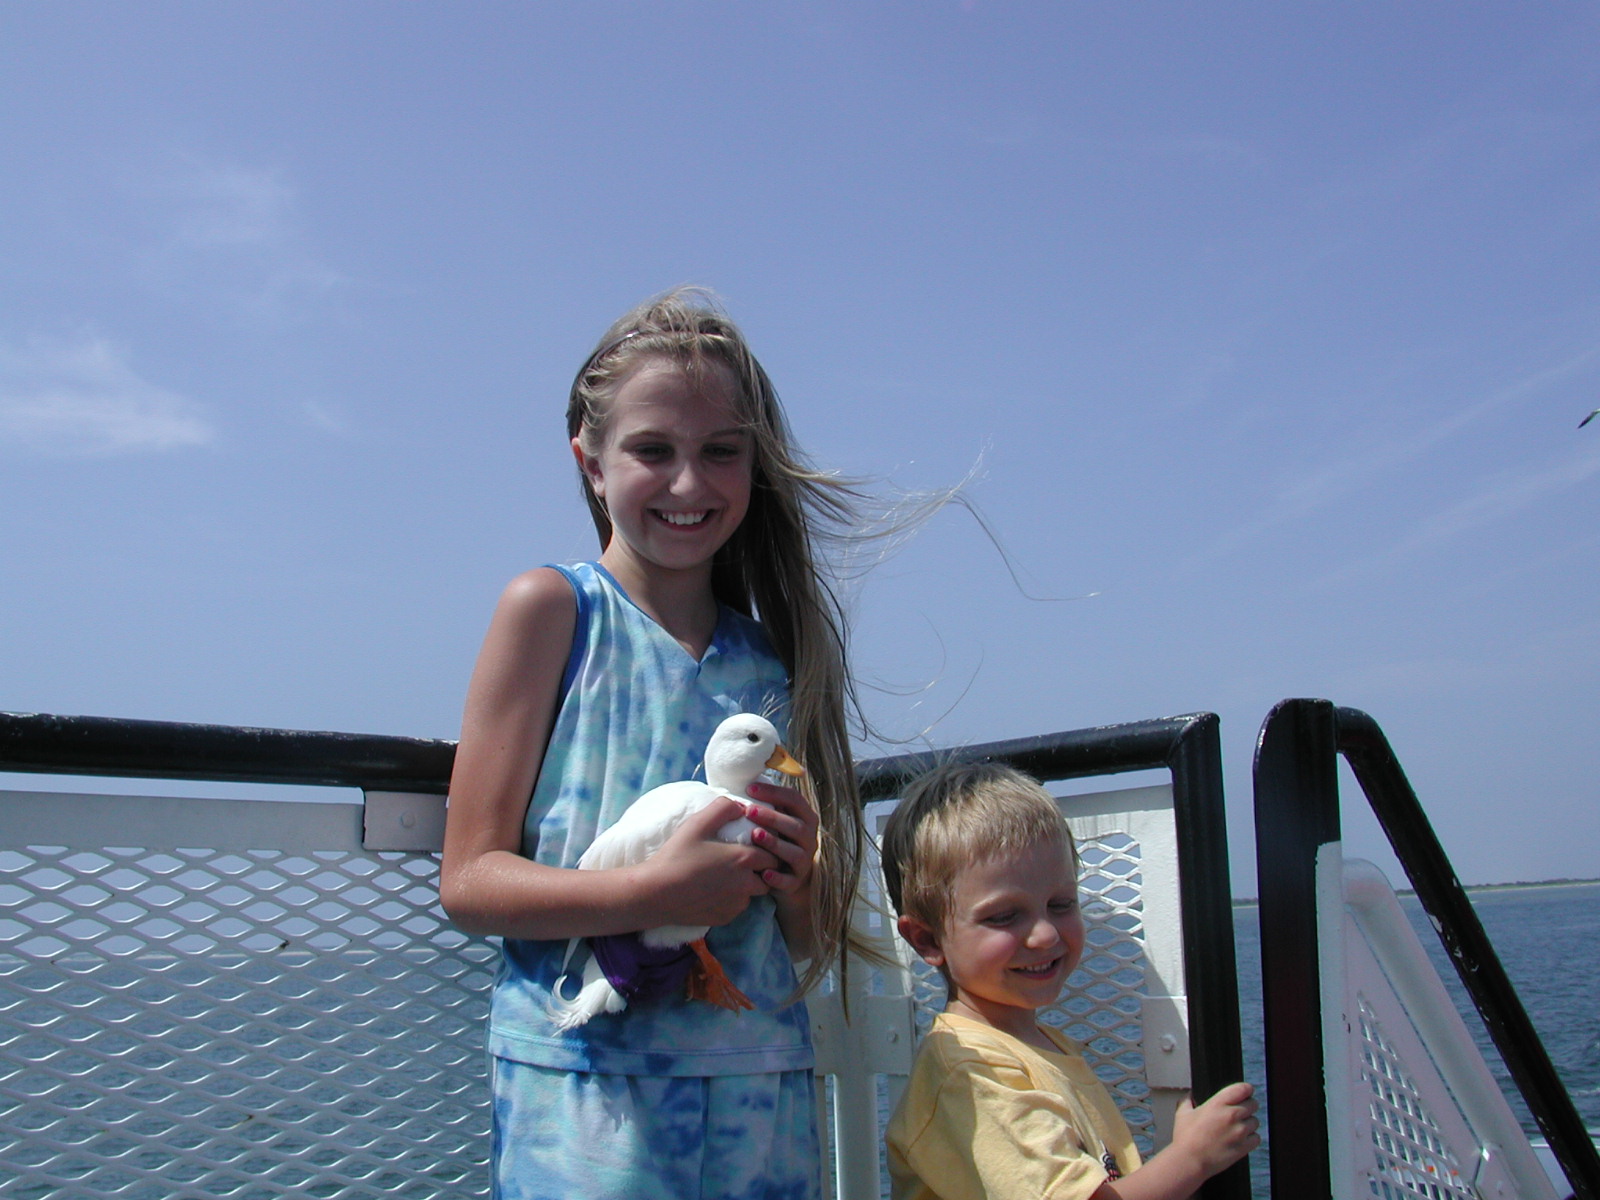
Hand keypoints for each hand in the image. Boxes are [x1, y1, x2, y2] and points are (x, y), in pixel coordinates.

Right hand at [638, 796, 780, 928]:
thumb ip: (723, 808)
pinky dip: (732, 900)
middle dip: (761, 869)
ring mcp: (736, 904)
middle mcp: (746, 884)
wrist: (656, 893)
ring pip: (753, 893)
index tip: (754, 845)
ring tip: (727, 876)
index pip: (772, 856)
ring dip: (748, 885)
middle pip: (768, 876)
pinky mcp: (725, 918)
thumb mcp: (698, 823)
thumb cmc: (677, 856)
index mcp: (744, 859)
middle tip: (742, 860)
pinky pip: (737, 907)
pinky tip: (714, 891)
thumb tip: (742, 807)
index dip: (766, 850)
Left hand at [742, 780, 818, 897]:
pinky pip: (789, 881)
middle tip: (749, 810)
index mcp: (805, 819)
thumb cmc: (777, 840)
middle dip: (773, 817)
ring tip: (754, 836)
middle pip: (796, 826)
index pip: (795, 800)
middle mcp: (809, 838)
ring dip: (775, 843)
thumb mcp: (777, 821)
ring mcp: (805, 861)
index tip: (750, 788)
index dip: (774, 792)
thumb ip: (767, 805)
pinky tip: (763, 873)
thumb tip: (740, 780)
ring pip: (795, 853)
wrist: (790, 877)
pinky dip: (777, 877)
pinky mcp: (796, 882)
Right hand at [1171, 1082, 1258, 1176]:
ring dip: (1249, 1123)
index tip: (1245, 1092)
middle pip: (1253, 1104)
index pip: (1243, 1089)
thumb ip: (1187, 1100)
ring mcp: (1239, 1132)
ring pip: (1255, 1121)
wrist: (1189, 1161)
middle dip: (1248, 1106)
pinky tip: (1241, 1139)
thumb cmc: (1185, 1139)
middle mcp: (1231, 1115)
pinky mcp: (1244, 1147)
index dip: (1246, 1090)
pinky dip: (1251, 1138)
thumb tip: (1190, 1095)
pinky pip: (1256, 1138)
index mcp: (1217, 1104)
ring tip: (1237, 1128)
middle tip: (1240, 1112)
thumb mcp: (1182, 1114)